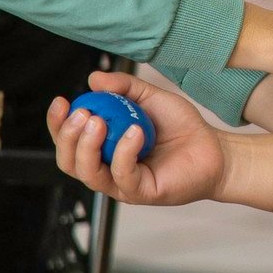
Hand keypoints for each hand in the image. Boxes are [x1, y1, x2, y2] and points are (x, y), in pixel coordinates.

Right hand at [46, 70, 225, 206]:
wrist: (214, 148)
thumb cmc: (180, 127)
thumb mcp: (150, 98)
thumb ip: (123, 87)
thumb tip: (93, 79)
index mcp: (103, 148)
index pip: (69, 142)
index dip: (58, 124)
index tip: (61, 101)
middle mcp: (107, 168)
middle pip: (69, 161)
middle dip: (67, 136)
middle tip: (81, 113)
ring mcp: (122, 183)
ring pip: (88, 173)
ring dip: (87, 146)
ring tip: (98, 121)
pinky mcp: (141, 192)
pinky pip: (122, 175)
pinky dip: (124, 151)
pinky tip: (135, 132)